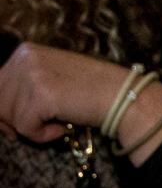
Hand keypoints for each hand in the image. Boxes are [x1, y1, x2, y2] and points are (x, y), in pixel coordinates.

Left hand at [0, 42, 161, 162]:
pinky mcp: (41, 96)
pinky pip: (25, 128)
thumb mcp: (53, 76)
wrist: (123, 96)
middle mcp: (25, 59)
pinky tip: (64, 128)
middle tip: (39, 129)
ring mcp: (32, 75)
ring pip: (8, 116)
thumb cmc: (92, 91)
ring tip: (58, 124)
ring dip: (32, 128)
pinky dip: (43, 136)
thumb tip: (1, 113)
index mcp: (26, 52)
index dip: (4, 109)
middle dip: (13, 122)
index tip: (16, 124)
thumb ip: (26, 84)